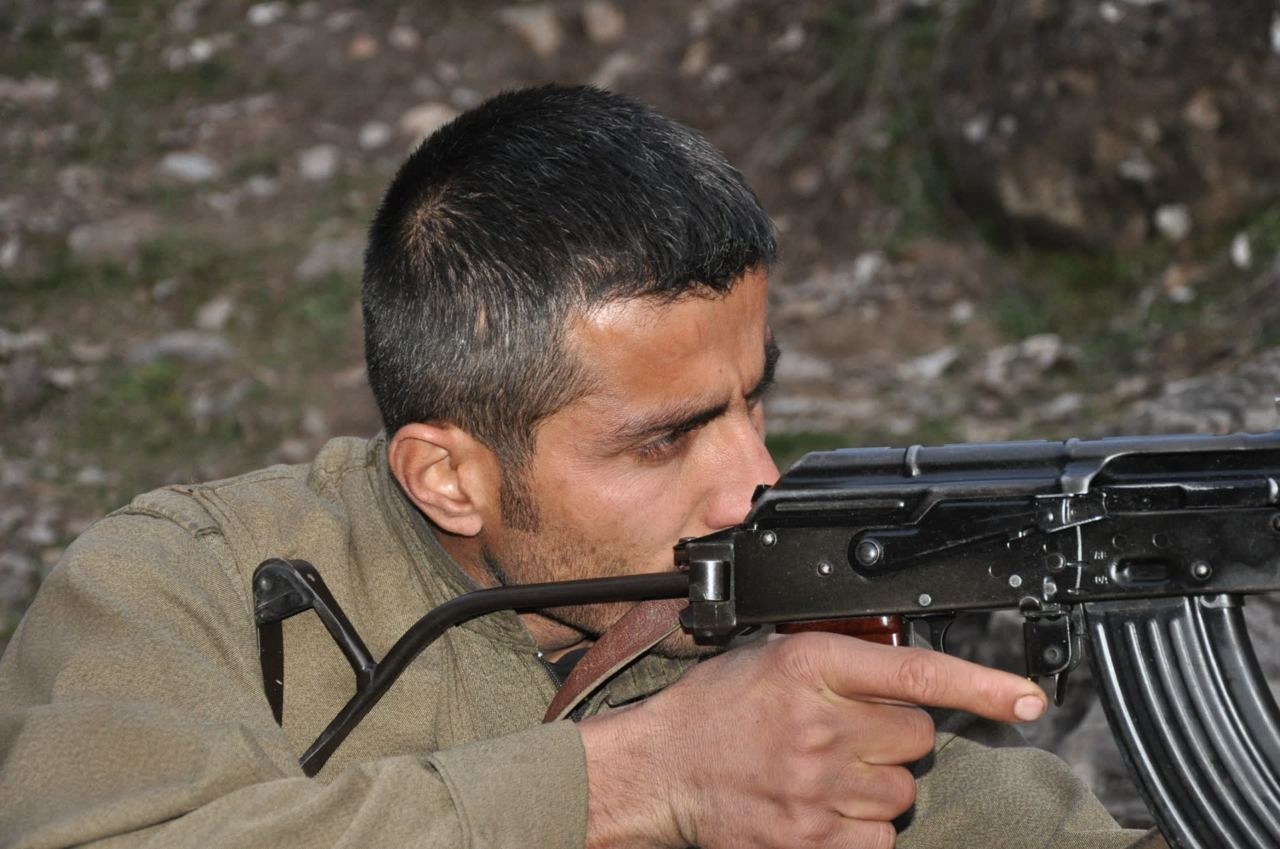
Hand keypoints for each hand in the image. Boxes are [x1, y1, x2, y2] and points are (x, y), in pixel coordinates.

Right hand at [578, 631, 1046, 848]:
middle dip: (894, 738)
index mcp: (810, 665)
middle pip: (918, 738)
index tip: (1027, 698)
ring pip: (901, 792)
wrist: (661, 768)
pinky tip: (821, 807)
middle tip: (846, 735)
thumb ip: (841, 661)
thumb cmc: (715, 709)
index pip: (916, 673)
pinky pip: (878, 838)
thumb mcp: (773, 656)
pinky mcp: (811, 838)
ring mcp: (817, 786)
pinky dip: (860, 827)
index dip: (981, 686)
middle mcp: (820, 724)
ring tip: (824, 772)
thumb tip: (910, 675)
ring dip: (876, 784)